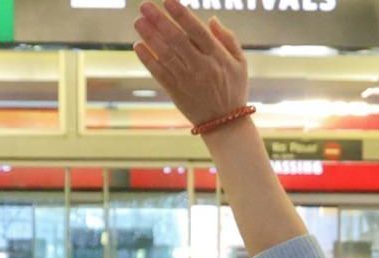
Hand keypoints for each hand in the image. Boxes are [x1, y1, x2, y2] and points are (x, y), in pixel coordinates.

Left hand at [133, 0, 248, 126]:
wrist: (225, 124)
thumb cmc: (233, 89)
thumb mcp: (241, 63)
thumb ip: (228, 39)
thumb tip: (211, 19)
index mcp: (217, 57)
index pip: (197, 31)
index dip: (181, 15)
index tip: (168, 1)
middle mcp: (201, 67)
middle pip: (177, 40)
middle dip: (159, 21)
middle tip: (144, 6)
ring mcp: (187, 80)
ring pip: (165, 54)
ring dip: (150, 37)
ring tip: (138, 22)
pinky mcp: (176, 92)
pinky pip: (159, 73)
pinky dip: (148, 59)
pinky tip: (138, 46)